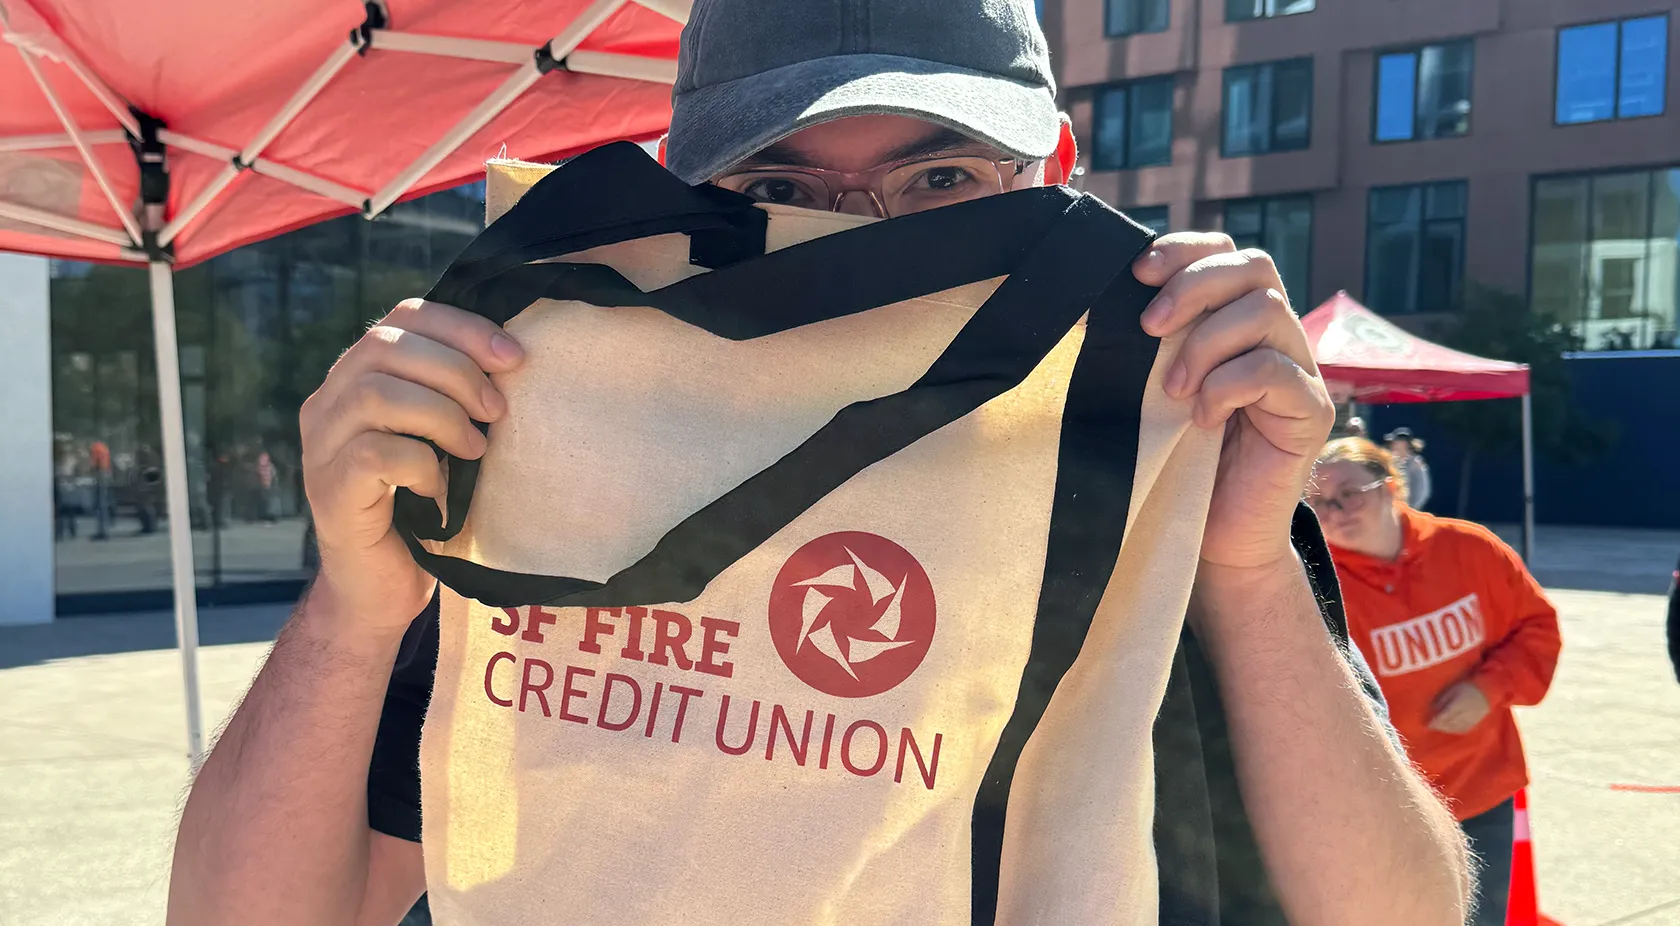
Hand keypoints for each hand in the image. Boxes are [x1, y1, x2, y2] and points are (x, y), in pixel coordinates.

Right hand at [299, 299, 523, 632]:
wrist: (384, 589)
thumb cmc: (426, 509)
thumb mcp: (445, 439)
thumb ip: (457, 395)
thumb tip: (515, 358)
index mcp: (358, 376)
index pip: (404, 316)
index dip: (462, 327)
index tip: (514, 356)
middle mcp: (329, 401)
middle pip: (387, 345)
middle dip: (457, 370)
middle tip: (497, 411)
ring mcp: (321, 445)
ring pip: (377, 393)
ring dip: (442, 415)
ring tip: (476, 448)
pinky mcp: (329, 489)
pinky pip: (375, 454)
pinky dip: (420, 463)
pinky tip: (440, 486)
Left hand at [1132, 233, 1334, 572]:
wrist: (1215, 535)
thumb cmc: (1175, 460)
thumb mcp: (1153, 388)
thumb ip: (1149, 344)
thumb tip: (1097, 299)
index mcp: (1237, 320)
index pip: (1227, 252)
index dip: (1186, 249)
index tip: (1137, 271)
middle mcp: (1276, 336)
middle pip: (1254, 267)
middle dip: (1193, 285)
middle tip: (1148, 327)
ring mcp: (1301, 371)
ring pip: (1265, 311)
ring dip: (1205, 343)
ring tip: (1173, 390)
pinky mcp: (1312, 411)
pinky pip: (1275, 371)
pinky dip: (1228, 386)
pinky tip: (1202, 418)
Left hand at [1427, 680, 1491, 733]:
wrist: (1487, 692)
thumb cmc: (1466, 687)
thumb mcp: (1452, 690)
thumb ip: (1442, 700)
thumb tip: (1432, 710)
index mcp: (1458, 705)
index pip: (1443, 717)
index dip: (1434, 721)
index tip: (1426, 723)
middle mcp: (1464, 715)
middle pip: (1448, 724)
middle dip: (1438, 726)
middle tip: (1430, 724)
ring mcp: (1470, 721)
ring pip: (1454, 728)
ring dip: (1444, 729)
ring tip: (1438, 726)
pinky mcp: (1474, 724)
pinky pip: (1461, 730)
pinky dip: (1453, 730)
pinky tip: (1448, 727)